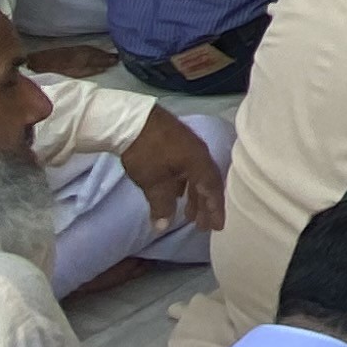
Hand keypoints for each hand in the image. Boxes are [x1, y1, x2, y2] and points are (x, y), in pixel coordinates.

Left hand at [115, 108, 226, 237]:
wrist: (130, 120)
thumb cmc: (147, 153)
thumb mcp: (154, 184)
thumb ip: (162, 206)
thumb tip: (163, 226)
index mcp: (199, 162)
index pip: (212, 189)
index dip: (215, 209)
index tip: (216, 227)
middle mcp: (199, 153)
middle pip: (206, 183)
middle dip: (205, 205)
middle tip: (202, 226)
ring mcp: (187, 146)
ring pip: (196, 176)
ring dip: (194, 196)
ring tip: (188, 214)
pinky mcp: (175, 142)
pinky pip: (187, 169)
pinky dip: (185, 184)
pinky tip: (177, 193)